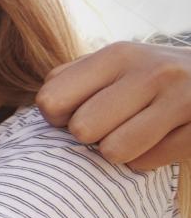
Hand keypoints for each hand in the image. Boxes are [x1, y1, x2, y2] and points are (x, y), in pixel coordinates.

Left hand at [37, 41, 190, 169]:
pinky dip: (150, 159)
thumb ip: (73, 79)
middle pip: (81, 129)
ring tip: (138, 133)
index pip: (51, 99)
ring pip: (113, 151)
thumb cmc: (154, 80)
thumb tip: (40, 105)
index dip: (57, 117)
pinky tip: (164, 139)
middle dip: (91, 136)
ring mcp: (181, 98)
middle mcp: (149, 71)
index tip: (76, 114)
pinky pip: (149, 162)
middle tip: (114, 125)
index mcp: (117, 55)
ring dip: (120, 152)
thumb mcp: (118, 66)